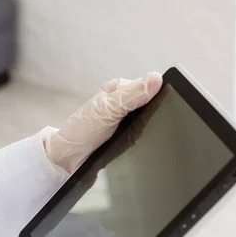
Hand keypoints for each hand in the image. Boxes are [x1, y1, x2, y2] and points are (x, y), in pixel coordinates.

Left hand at [46, 72, 162, 172]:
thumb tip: (157, 78)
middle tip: (159, 126)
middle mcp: (125, 103)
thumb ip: (131, 94)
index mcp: (120, 89)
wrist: (68, 158)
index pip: (150, 86)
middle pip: (152, 105)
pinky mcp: (128, 138)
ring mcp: (128, 121)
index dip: (160, 95)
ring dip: (153, 130)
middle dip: (157, 115)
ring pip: (151, 122)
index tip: (168, 105)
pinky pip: (145, 137)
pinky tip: (149, 146)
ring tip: (155, 138)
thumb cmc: (83, 129)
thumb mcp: (108, 108)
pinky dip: (147, 141)